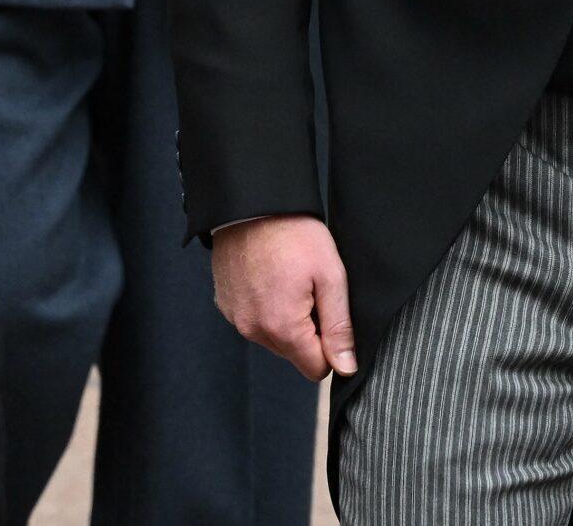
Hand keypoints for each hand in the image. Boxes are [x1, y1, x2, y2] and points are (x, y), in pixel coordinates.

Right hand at [210, 214, 356, 379]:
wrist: (252, 204)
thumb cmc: (294, 234)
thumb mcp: (330, 276)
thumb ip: (339, 327)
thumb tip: (346, 367)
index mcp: (282, 328)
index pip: (316, 369)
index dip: (331, 346)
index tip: (330, 313)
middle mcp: (253, 330)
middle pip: (294, 353)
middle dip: (308, 330)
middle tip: (311, 290)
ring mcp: (236, 318)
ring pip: (274, 338)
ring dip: (287, 319)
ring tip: (291, 280)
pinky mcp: (226, 305)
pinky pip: (254, 321)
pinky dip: (266, 308)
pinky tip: (272, 279)